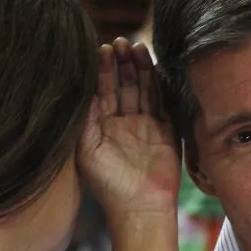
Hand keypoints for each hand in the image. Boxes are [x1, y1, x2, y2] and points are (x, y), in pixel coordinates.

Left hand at [78, 38, 180, 222]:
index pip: (102, 91)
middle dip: (123, 63)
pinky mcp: (169, 133)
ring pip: (146, 90)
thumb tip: (82, 87)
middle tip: (122, 41)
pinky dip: (162, 85)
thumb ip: (85, 118)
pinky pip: (166, 103)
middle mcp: (125, 125)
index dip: (102, 70)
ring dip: (141, 69)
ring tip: (137, 46)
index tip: (102, 48)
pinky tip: (157, 66)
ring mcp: (148, 128)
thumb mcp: (87, 149)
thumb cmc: (108, 184)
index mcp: (103, 129)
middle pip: (125, 86)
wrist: (139, 208)